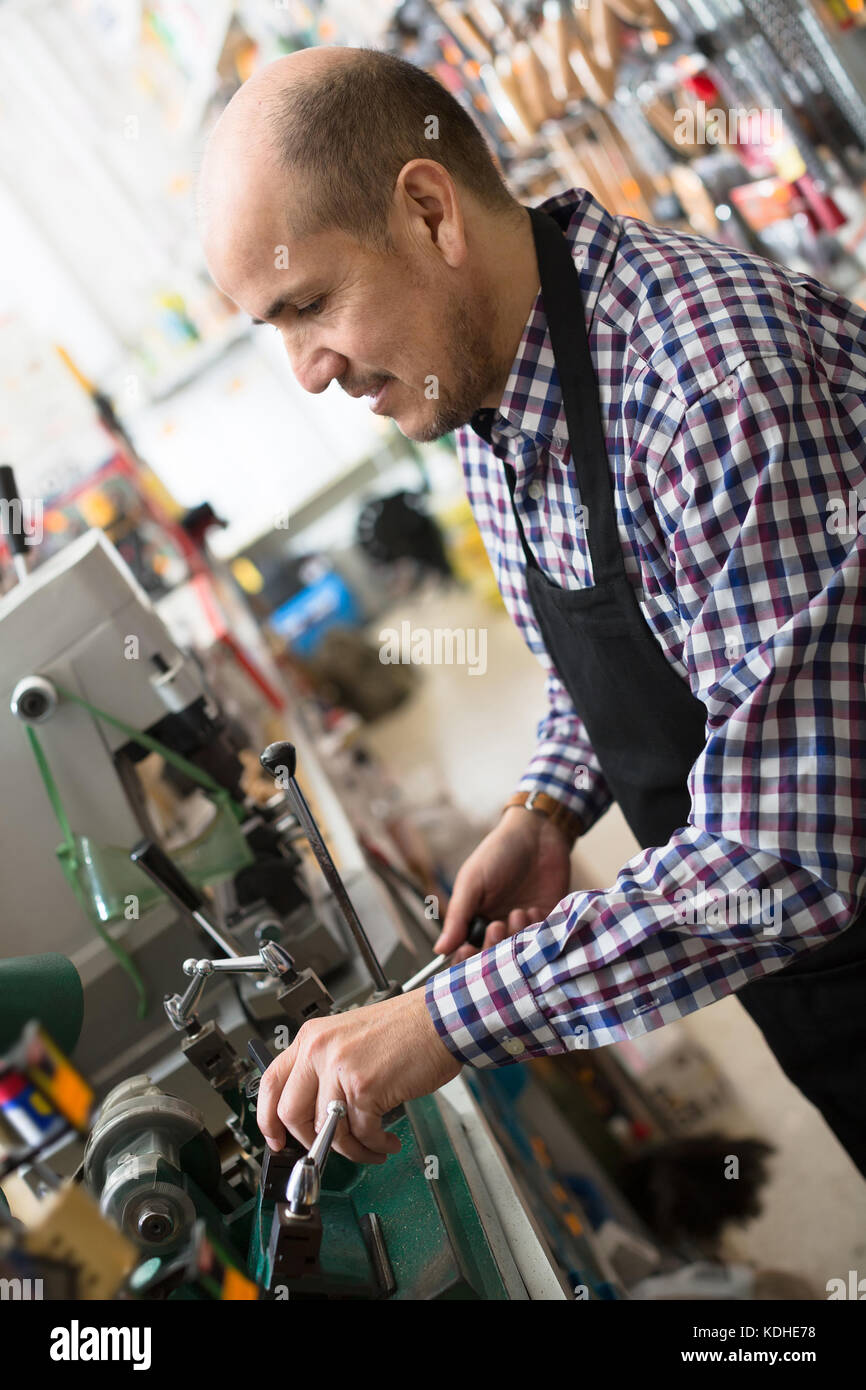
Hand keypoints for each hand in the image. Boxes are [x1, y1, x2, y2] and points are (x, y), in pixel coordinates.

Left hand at [256, 989, 461, 1163]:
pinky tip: (387, 1141)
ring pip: (329, 1130)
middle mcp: (320, 1051)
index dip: (267, 1119)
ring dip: (352, 1150)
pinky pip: (363, 1133)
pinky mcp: (365, 1087)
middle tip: (328, 1151)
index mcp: (311, 1038)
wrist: (439, 1019)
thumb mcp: (349, 1037)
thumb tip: (315, 1114)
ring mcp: (341, 1068)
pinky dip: (376, 1146)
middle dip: (310, 1142)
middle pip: (291, 1114)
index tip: (275, 1140)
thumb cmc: (404, 1028)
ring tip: (371, 1147)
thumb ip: (326, 1070)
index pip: (270, 1082)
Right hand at [435, 806, 570, 960]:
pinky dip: (539, 931)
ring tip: (519, 911)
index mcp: (477, 920)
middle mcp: (501, 927)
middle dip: (495, 947)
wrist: (538, 832)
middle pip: (495, 958)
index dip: (468, 959)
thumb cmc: (499, 852)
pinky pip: (545, 941)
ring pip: (521, 952)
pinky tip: (535, 909)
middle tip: (497, 925)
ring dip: (519, 936)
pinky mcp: (551, 921)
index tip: (468, 950)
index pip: (469, 953)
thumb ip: (458, 916)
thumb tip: (439, 949)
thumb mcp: (472, 881)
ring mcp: (526, 926)